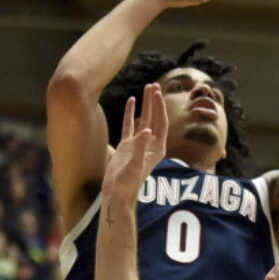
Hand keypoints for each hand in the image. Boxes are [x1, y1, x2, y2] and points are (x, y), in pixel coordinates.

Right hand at [101, 83, 167, 201]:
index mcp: (157, 148)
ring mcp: (138, 143)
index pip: (161, 123)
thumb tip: (146, 129)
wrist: (117, 194)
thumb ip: (141, 147)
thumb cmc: (128, 183)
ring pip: (143, 119)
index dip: (160, 108)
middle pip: (155, 118)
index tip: (157, 93)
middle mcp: (150, 144)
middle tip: (154, 85)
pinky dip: (130, 112)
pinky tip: (131, 100)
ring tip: (147, 88)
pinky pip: (129, 125)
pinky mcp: (126, 145)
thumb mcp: (135, 165)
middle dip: (155, 102)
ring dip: (145, 104)